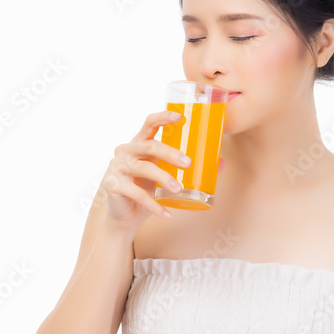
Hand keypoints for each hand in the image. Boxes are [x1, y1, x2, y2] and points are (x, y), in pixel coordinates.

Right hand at [102, 110, 190, 229]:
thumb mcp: (167, 176)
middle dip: (171, 154)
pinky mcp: (112, 185)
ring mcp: (117, 167)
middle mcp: (126, 151)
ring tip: (179, 190)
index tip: (180, 117)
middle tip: (188, 164)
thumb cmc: (147, 190)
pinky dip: (154, 206)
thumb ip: (187, 168)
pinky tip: (167, 213)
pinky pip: (137, 194)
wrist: (125, 216)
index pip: (149, 124)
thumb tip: (221, 163)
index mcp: (139, 143)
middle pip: (150, 146)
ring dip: (164, 179)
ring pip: (144, 169)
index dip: (163, 117)